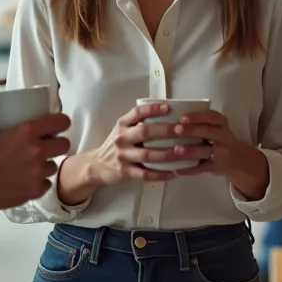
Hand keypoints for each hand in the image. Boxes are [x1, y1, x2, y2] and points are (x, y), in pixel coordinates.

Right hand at [0, 106, 71, 210]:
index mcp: (26, 132)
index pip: (60, 122)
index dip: (61, 123)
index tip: (57, 125)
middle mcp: (36, 151)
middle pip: (64, 144)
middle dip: (57, 144)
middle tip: (46, 146)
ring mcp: (37, 172)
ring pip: (54, 165)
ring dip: (46, 164)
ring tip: (33, 165)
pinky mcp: (35, 191)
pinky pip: (46, 183)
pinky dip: (39, 182)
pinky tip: (28, 180)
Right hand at [58, 102, 203, 204]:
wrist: (98, 165)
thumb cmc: (117, 144)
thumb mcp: (123, 128)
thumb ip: (139, 121)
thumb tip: (168, 111)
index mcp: (122, 124)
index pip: (138, 112)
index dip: (153, 109)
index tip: (168, 107)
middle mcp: (122, 138)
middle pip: (145, 132)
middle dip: (166, 130)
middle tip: (182, 129)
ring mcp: (123, 156)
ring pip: (148, 155)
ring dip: (168, 153)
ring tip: (183, 151)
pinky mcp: (126, 172)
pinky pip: (146, 174)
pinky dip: (161, 174)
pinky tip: (174, 173)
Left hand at [169, 110, 269, 199]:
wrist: (237, 159)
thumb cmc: (219, 139)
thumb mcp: (216, 127)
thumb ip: (201, 122)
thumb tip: (173, 117)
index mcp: (222, 123)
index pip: (211, 116)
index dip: (197, 116)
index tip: (182, 117)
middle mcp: (223, 137)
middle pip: (208, 132)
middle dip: (191, 130)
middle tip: (176, 130)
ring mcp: (221, 153)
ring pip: (205, 151)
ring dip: (190, 151)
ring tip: (176, 150)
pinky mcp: (216, 167)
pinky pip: (201, 168)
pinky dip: (189, 169)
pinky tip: (177, 169)